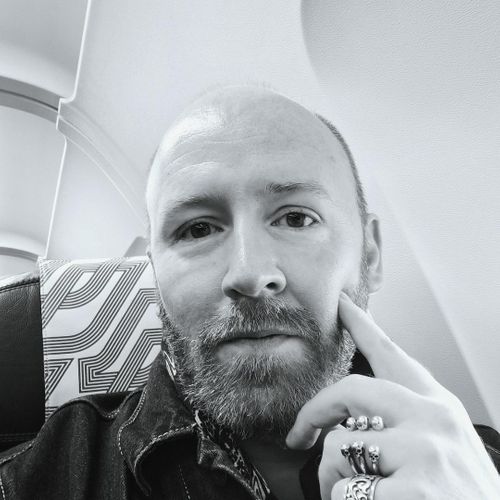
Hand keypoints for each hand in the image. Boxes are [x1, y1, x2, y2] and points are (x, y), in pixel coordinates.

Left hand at [286, 292, 499, 498]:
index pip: (391, 353)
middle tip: (299, 435)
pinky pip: (345, 489)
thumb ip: (408, 420)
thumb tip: (354, 419)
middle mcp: (433, 419)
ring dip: (333, 479)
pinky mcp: (415, 491)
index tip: (340, 304)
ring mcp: (424, 452)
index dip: (361, 324)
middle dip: (315, 411)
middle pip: (350, 389)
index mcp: (439, 407)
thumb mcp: (448, 445)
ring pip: (338, 446)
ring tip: (354, 494)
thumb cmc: (463, 496)